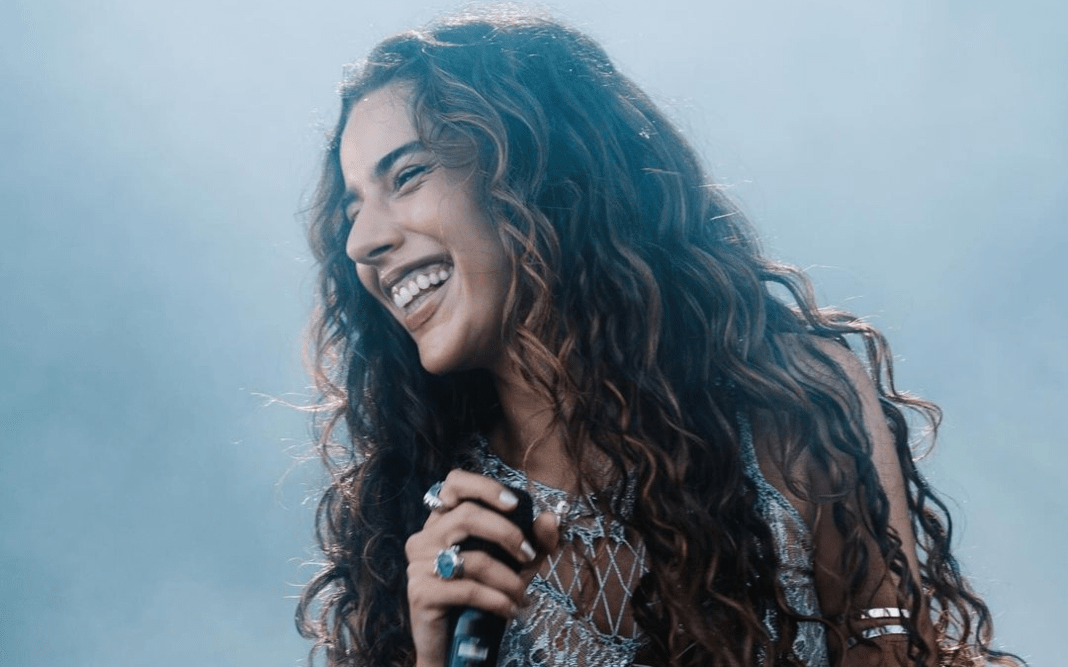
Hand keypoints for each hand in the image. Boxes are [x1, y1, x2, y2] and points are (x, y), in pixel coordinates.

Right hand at [405, 469, 559, 666]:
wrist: (456, 645)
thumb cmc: (483, 598)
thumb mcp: (516, 567)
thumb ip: (535, 542)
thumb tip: (550, 519)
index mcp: (442, 522)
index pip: (454, 484)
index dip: (484, 487)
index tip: (514, 503)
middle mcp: (424, 537)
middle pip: (466, 516)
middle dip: (507, 534)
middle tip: (529, 556)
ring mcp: (418, 565)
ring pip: (472, 557)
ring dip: (508, 577)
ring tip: (522, 593)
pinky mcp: (420, 592)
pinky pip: (467, 589)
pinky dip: (497, 600)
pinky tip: (509, 609)